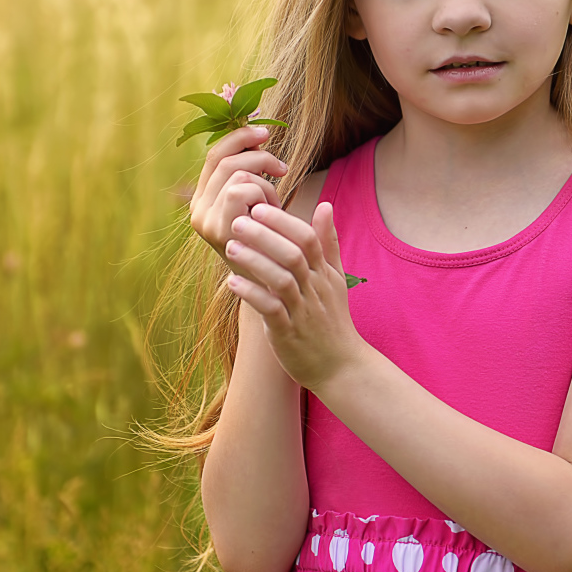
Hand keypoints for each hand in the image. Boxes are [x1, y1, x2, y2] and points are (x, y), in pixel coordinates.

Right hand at [188, 126, 288, 256]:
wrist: (274, 285)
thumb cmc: (272, 240)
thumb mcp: (260, 203)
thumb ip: (252, 172)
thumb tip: (257, 130)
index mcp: (203, 199)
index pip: (215, 154)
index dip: (240, 136)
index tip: (266, 130)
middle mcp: (197, 209)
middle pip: (225, 159)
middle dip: (259, 157)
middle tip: (282, 169)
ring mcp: (204, 220)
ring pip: (237, 174)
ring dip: (265, 185)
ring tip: (274, 207)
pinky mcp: (216, 230)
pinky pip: (242, 190)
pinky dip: (263, 196)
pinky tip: (270, 216)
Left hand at [224, 201, 364, 389]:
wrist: (341, 367)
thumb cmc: (333, 320)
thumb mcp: (335, 279)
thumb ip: (328, 243)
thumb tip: (325, 205)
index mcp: (324, 273)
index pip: (307, 239)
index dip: (283, 221)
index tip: (259, 206)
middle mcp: (315, 289)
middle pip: (293, 255)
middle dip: (265, 235)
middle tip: (238, 220)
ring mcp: (302, 311)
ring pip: (281, 280)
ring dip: (255, 261)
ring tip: (230, 247)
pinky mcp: (288, 333)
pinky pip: (271, 310)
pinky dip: (251, 294)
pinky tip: (232, 283)